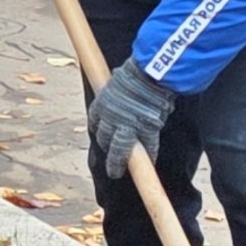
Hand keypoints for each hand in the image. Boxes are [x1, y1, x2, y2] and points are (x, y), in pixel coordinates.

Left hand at [86, 58, 175, 179]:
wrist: (148, 76)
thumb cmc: (134, 73)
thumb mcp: (116, 82)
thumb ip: (115, 93)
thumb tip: (120, 90)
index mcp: (101, 105)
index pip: (95, 122)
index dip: (100, 129)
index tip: (102, 135)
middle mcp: (110, 119)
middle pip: (104, 140)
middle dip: (106, 149)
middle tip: (108, 162)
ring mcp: (126, 127)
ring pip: (119, 150)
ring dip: (117, 162)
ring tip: (115, 172)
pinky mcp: (144, 130)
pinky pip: (146, 147)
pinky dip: (149, 155)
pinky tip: (149, 161)